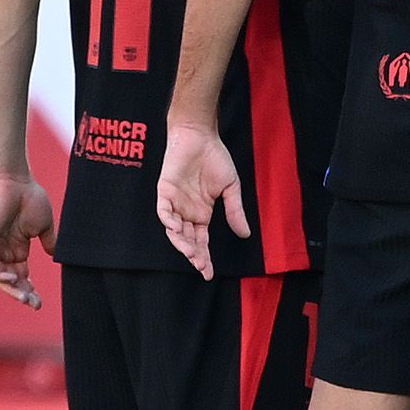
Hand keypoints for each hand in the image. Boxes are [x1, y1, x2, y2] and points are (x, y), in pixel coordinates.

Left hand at [0, 176, 57, 307]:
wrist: (16, 181)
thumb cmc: (30, 198)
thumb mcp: (44, 225)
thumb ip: (49, 241)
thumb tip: (54, 256)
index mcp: (18, 249)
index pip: (22, 277)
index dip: (30, 291)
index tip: (39, 303)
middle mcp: (5, 251)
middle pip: (10, 281)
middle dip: (21, 294)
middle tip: (34, 304)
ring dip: (10, 289)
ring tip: (25, 296)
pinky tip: (12, 279)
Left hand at [155, 120, 245, 280]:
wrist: (200, 136)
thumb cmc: (215, 158)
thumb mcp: (230, 188)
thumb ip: (235, 211)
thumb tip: (245, 234)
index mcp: (201, 213)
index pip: (201, 241)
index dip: (204, 257)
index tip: (208, 273)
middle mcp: (186, 212)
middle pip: (188, 240)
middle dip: (194, 255)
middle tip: (201, 267)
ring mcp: (174, 202)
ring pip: (174, 230)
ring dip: (181, 243)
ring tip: (191, 253)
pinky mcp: (165, 190)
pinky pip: (163, 211)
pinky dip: (168, 221)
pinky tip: (177, 228)